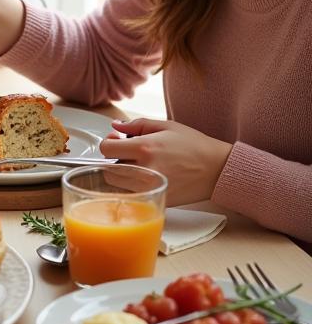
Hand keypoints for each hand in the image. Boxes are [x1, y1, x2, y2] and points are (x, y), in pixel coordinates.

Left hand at [100, 118, 231, 204]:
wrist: (217, 169)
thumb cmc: (194, 146)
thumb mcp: (165, 126)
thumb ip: (136, 124)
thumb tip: (115, 126)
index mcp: (144, 148)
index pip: (106, 149)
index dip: (108, 144)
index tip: (116, 142)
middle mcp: (144, 169)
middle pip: (107, 170)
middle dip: (113, 160)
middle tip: (127, 154)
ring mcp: (149, 187)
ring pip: (117, 185)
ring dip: (121, 175)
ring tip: (139, 166)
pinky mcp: (155, 198)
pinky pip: (131, 195)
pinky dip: (132, 187)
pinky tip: (146, 177)